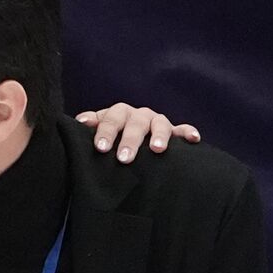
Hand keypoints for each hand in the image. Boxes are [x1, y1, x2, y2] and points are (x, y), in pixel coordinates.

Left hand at [75, 103, 200, 163]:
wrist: (127, 140)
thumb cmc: (110, 139)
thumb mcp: (99, 133)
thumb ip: (91, 127)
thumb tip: (78, 122)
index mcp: (118, 114)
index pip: (111, 119)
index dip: (106, 132)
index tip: (100, 148)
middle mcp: (138, 115)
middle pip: (135, 123)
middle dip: (130, 140)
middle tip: (124, 158)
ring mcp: (156, 122)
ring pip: (159, 124)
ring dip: (159, 136)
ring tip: (157, 150)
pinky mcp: (173, 131)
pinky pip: (182, 129)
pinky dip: (188, 132)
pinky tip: (194, 139)